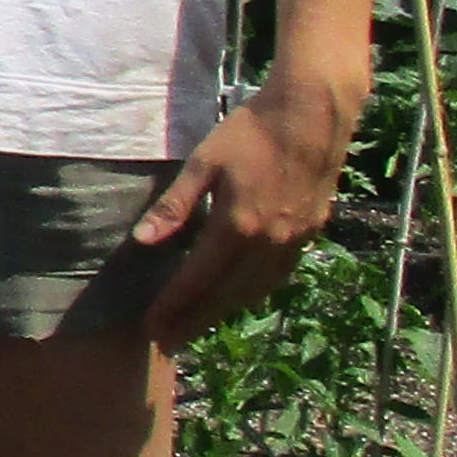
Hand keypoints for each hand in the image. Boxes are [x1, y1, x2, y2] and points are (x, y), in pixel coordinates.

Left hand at [131, 68, 360, 344]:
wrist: (313, 115)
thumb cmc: (251, 132)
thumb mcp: (203, 164)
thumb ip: (174, 207)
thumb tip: (142, 241)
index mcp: (237, 227)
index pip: (196, 281)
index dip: (172, 306)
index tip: (151, 325)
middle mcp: (267, 244)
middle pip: (225, 297)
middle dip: (194, 321)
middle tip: (168, 341)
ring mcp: (293, 243)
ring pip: (254, 293)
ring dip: (224, 312)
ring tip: (198, 323)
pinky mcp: (310, 235)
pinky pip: (277, 278)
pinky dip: (253, 293)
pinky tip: (239, 295)